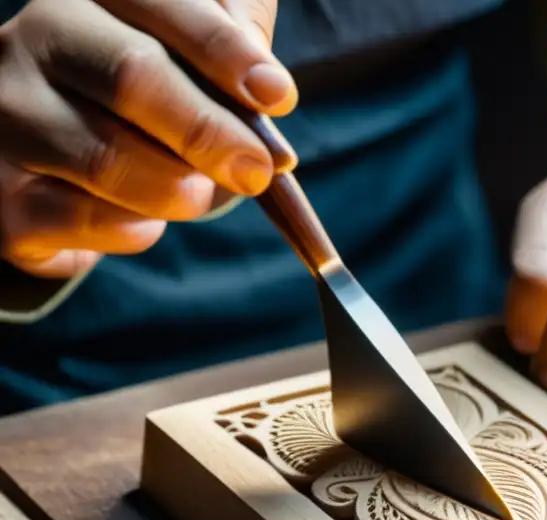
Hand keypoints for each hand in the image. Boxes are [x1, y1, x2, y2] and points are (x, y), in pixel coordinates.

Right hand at [0, 0, 293, 277]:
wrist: (56, 169)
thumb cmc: (144, 104)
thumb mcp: (189, 58)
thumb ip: (232, 48)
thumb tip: (269, 89)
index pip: (157, 4)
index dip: (222, 50)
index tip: (277, 96)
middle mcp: (31, 42)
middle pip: (132, 77)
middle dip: (210, 132)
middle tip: (258, 170)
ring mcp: (7, 117)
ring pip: (109, 159)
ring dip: (180, 190)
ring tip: (200, 194)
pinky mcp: (2, 196)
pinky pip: (89, 219)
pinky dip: (139, 227)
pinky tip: (146, 216)